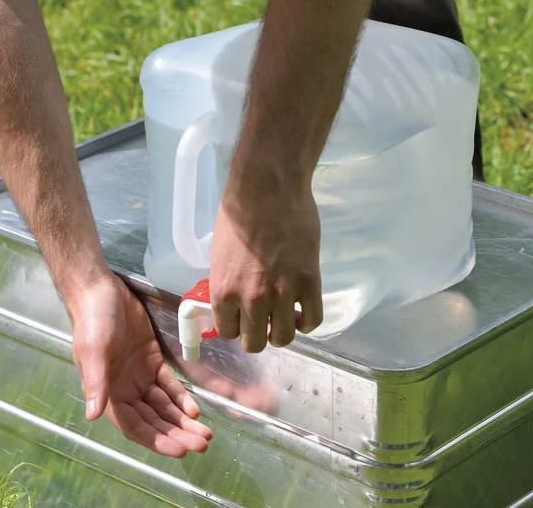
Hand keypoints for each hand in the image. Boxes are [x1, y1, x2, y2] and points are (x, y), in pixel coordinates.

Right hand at [68, 273, 212, 457]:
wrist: (102, 291)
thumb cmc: (93, 321)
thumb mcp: (94, 351)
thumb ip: (96, 382)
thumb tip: (92, 414)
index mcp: (107, 394)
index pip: (135, 426)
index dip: (157, 440)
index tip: (180, 450)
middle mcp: (124, 390)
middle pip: (154, 421)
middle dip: (177, 434)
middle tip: (202, 445)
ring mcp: (139, 377)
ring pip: (164, 406)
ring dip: (183, 421)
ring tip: (205, 434)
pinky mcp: (152, 361)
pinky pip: (169, 385)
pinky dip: (182, 398)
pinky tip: (196, 410)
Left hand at [209, 186, 323, 352]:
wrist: (267, 188)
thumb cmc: (237, 213)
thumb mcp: (220, 255)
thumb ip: (227, 284)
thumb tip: (234, 301)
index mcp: (223, 292)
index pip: (229, 332)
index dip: (237, 327)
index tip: (243, 318)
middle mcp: (251, 299)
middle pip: (255, 343)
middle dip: (259, 335)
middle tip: (265, 320)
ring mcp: (282, 293)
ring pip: (284, 337)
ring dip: (283, 331)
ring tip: (285, 316)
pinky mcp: (309, 282)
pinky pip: (312, 319)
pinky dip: (307, 321)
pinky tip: (302, 310)